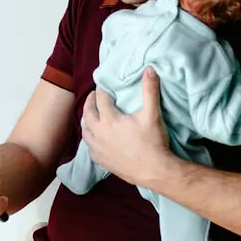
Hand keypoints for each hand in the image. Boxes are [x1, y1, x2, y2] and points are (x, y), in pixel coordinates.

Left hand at [81, 67, 172, 187]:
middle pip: (88, 114)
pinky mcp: (102, 161)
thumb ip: (150, 90)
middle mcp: (100, 133)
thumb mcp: (152, 114)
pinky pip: (90, 149)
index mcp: (110, 120)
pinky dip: (90, 141)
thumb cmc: (153, 142)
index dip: (102, 90)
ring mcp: (99, 149)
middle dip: (89, 103)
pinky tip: (95, 140)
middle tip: (93, 97)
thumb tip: (150, 69)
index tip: (103, 86)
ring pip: (85, 132)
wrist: (155, 170)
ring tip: (91, 117)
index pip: (101, 99)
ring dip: (87, 122)